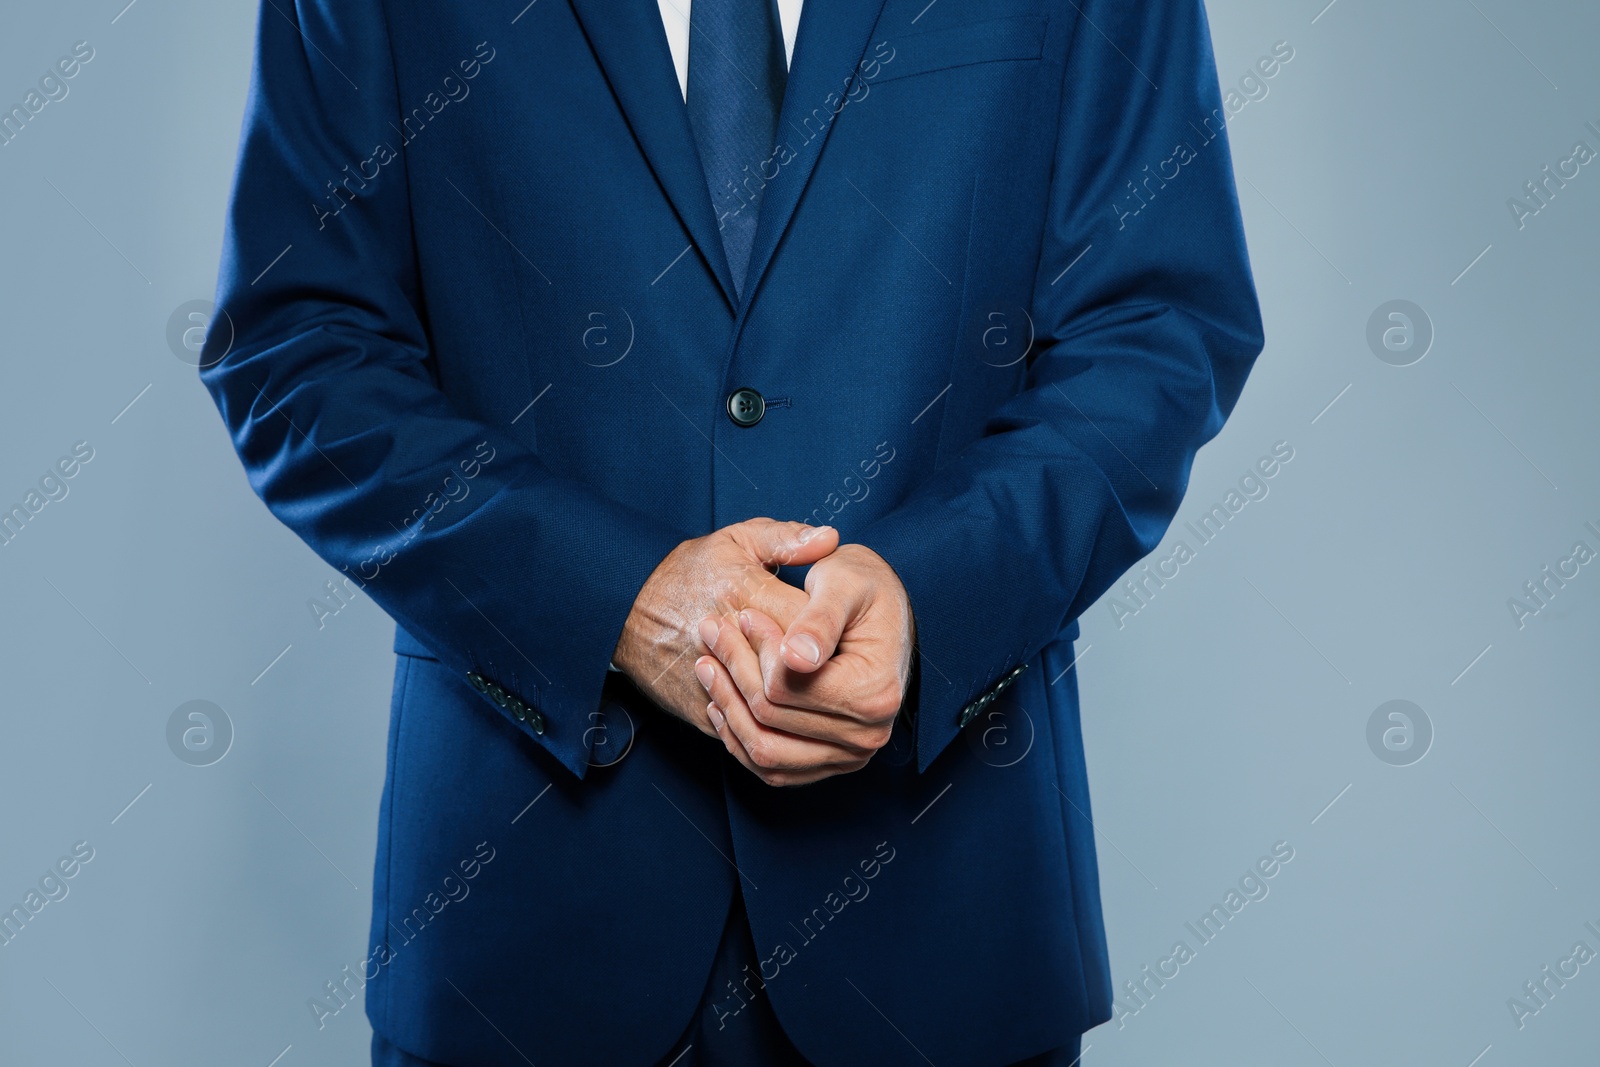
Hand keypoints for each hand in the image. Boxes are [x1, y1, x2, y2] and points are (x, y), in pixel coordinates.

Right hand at [611, 519, 837, 735]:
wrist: (623, 610)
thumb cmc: (687, 572)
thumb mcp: (736, 540)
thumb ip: (786, 539)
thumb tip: (830, 540)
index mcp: (745, 594)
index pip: (811, 625)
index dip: (834, 634)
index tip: (847, 634)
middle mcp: (730, 642)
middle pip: (799, 672)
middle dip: (825, 675)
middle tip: (845, 671)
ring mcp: (714, 681)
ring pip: (776, 713)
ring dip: (803, 709)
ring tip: (821, 696)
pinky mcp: (702, 711)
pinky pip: (749, 733)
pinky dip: (773, 728)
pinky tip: (790, 715)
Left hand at [696, 543, 913, 785]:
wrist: (883, 611)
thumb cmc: (864, 587)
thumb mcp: (845, 585)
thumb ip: (819, 620)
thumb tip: (796, 659)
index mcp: (874, 693)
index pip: (786, 686)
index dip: (755, 650)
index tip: (743, 615)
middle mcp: (868, 735)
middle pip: (771, 718)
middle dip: (734, 672)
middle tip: (711, 631)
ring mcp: (849, 756)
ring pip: (766, 751)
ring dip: (729, 709)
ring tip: (707, 667)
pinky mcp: (829, 763)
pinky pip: (773, 768)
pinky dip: (740, 738)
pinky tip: (720, 702)